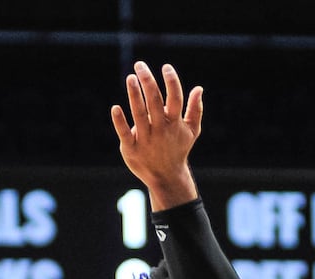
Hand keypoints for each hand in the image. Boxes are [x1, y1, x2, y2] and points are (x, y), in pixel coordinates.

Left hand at [110, 62, 202, 209]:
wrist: (166, 177)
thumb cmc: (178, 149)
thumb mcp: (191, 131)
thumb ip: (195, 110)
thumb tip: (199, 88)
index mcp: (175, 123)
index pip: (175, 98)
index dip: (171, 81)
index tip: (166, 67)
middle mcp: (160, 130)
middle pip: (154, 101)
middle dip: (148, 81)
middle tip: (140, 65)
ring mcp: (145, 139)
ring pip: (139, 114)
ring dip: (134, 95)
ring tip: (130, 77)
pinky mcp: (131, 149)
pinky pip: (124, 133)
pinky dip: (119, 121)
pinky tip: (115, 108)